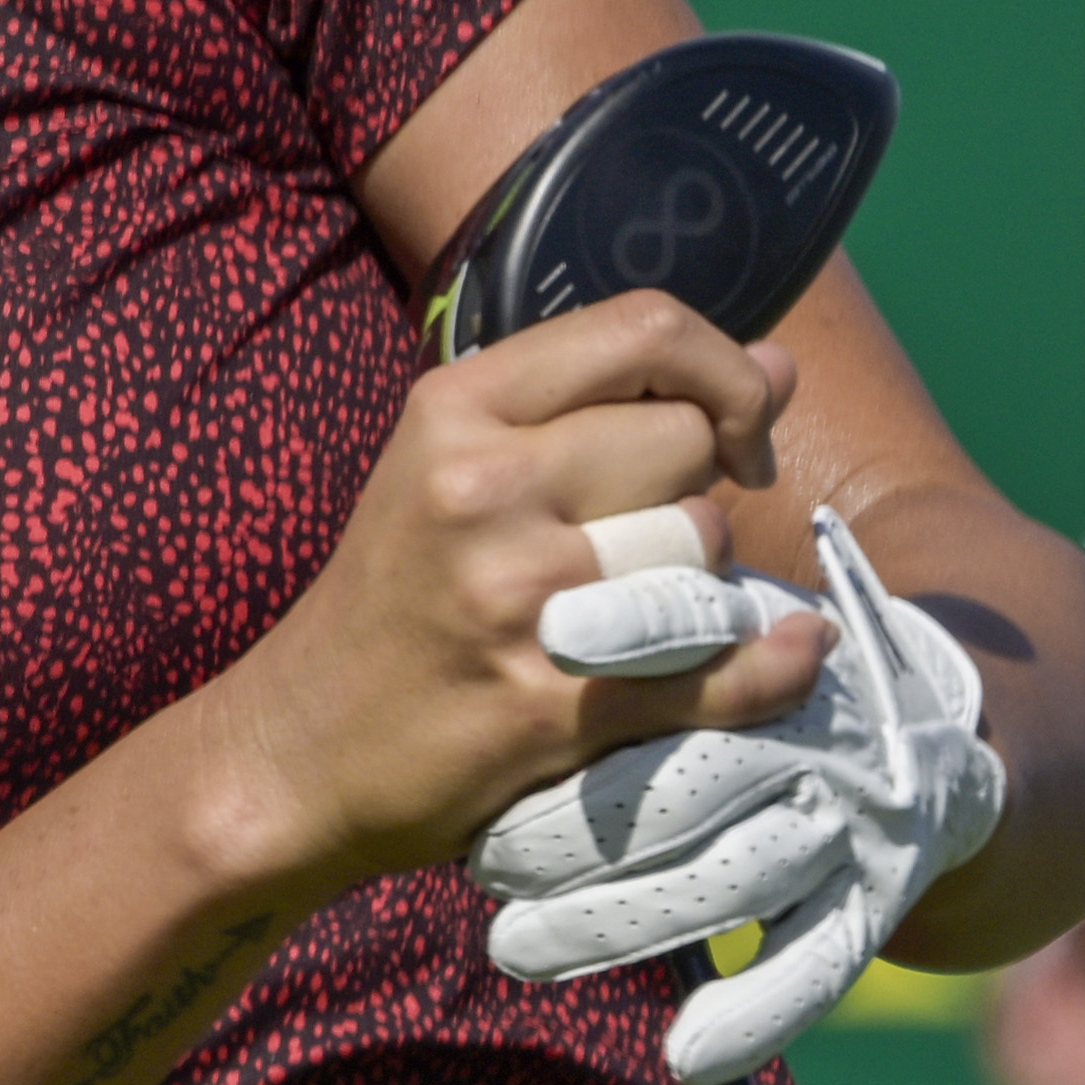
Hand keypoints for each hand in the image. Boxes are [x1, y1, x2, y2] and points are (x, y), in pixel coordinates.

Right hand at [202, 298, 818, 900]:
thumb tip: (781, 365)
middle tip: (638, 543)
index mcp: (455, 411)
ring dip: (696, 579)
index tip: (727, 435)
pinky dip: (773, 666)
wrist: (296, 752)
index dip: (723, 373)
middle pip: (686, 443)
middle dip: (691, 491)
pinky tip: (788, 652)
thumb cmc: (390, 600)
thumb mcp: (452, 468)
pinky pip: (722, 665)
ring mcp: (521, 600)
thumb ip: (604, 407)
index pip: (645, 331)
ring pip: (704, 546)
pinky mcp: (557, 703)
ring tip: (630, 609)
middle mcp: (484, 490)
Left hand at [471, 506, 1009, 1084]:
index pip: (690, 629)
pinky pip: (815, 964)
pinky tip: (690, 1054)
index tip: (553, 635)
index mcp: (765, 648)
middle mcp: (811, 731)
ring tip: (514, 950)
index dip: (630, 629)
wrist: (928, 729)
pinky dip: (757, 1015)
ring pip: (727, 879)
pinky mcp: (877, 897)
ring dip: (617, 923)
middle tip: (477, 857)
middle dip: (570, 829)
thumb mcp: (714, 617)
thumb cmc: (764, 669)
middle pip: (682, 780)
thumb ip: (637, 622)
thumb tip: (528, 618)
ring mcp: (848, 818)